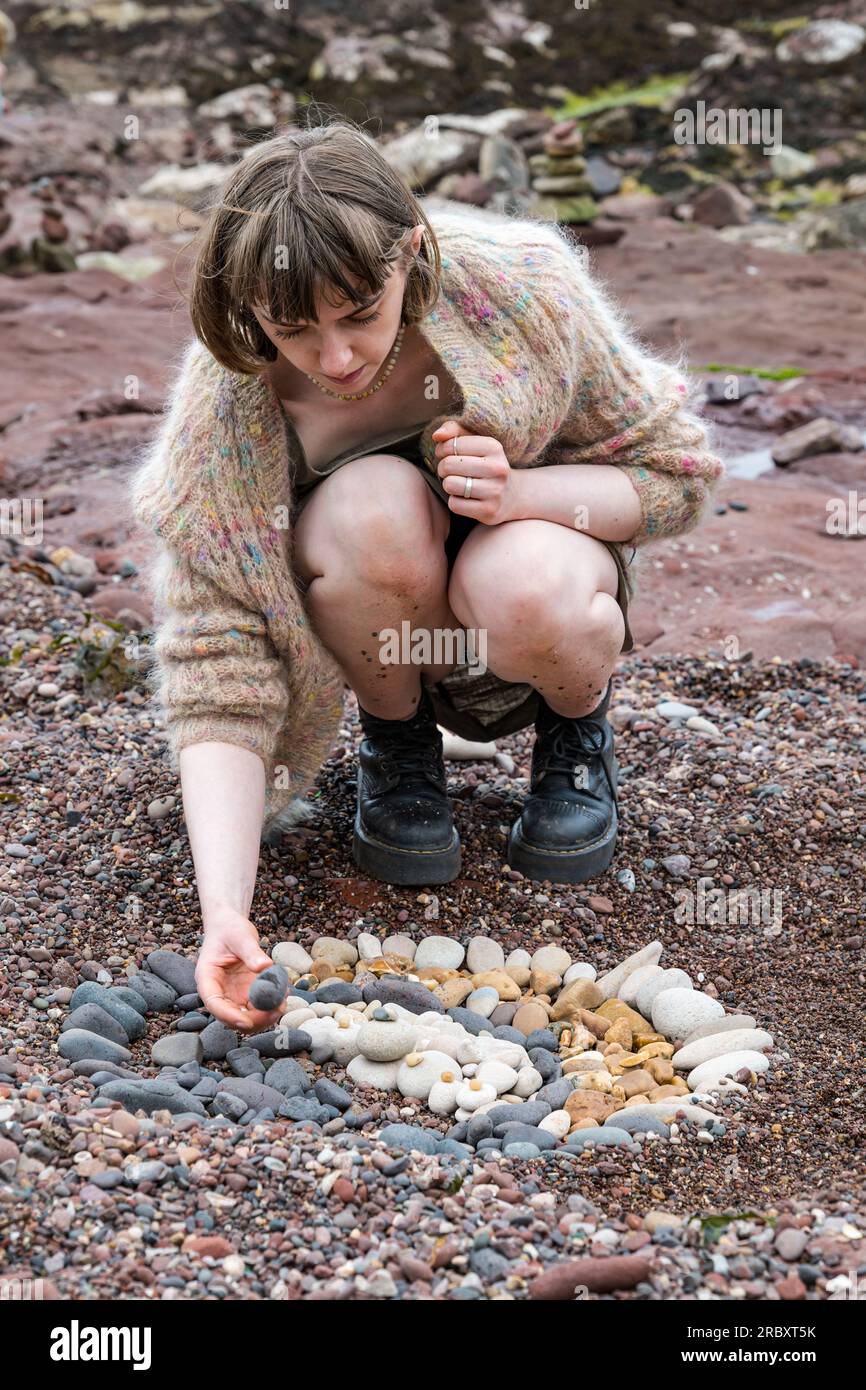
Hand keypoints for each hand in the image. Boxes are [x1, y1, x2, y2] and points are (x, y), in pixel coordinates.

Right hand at [196, 907, 285, 1031]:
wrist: (231, 927)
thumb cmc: (230, 929)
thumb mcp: (240, 936)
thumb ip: (251, 951)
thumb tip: (265, 966)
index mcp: (207, 977)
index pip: (213, 1003)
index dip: (229, 1016)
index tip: (246, 1023)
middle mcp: (218, 991)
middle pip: (230, 1016)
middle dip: (252, 1020)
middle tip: (276, 1010)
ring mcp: (232, 994)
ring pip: (245, 1017)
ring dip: (264, 1016)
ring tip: (282, 1001)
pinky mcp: (245, 994)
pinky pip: (257, 1008)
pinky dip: (270, 1006)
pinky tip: (282, 994)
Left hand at [432, 419, 516, 525]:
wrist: (512, 495)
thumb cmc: (486, 464)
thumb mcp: (475, 442)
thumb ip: (454, 430)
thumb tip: (436, 436)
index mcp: (493, 447)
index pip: (451, 445)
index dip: (442, 450)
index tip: (448, 455)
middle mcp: (497, 468)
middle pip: (448, 465)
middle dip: (443, 468)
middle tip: (451, 471)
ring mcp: (494, 491)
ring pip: (450, 485)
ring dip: (448, 485)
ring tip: (459, 484)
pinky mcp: (489, 511)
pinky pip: (455, 504)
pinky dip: (455, 502)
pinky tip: (466, 499)